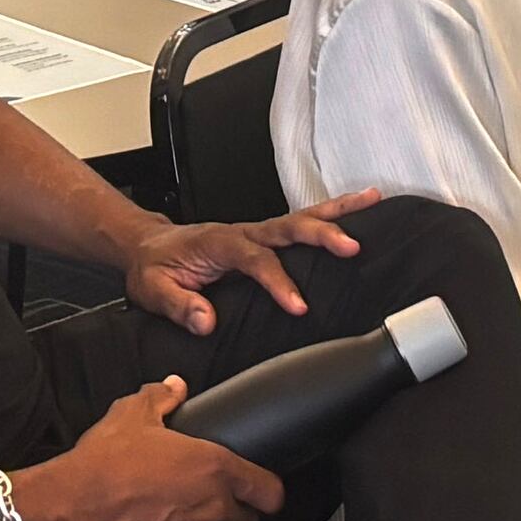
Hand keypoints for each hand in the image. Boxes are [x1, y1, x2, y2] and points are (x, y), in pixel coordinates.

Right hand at [15, 378, 278, 520]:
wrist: (76, 503)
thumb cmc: (108, 459)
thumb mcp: (133, 413)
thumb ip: (161, 396)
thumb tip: (175, 386)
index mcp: (216, 467)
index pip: (270, 492)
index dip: (268, 490)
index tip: (258, 484)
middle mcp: (214, 505)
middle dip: (242, 510)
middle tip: (224, 495)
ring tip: (198, 509)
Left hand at [125, 191, 373, 336]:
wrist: (147, 247)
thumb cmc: (154, 268)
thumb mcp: (154, 291)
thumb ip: (179, 305)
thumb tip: (206, 321)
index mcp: (218, 244)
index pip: (254, 260)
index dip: (278, 281)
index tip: (299, 306)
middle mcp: (242, 232)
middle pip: (287, 226)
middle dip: (320, 234)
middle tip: (351, 246)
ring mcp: (255, 231)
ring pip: (300, 217)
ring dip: (337, 210)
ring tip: (373, 200)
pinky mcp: (263, 236)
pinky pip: (299, 223)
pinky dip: (330, 214)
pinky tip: (358, 208)